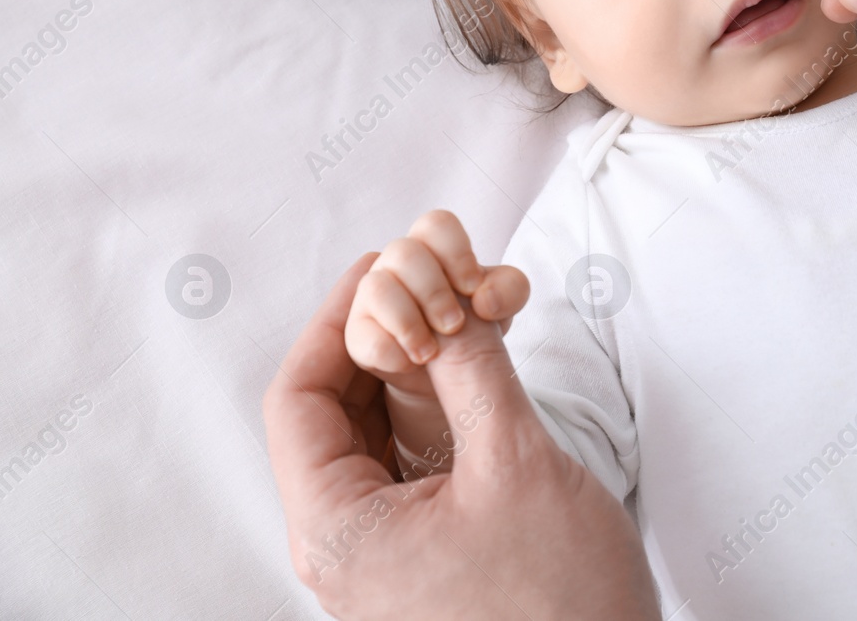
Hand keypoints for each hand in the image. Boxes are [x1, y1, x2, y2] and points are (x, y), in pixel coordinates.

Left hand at [263, 255, 660, 620]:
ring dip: (417, 372)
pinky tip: (481, 373)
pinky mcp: (429, 555)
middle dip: (381, 339)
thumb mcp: (516, 464)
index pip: (298, 400)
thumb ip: (474, 370)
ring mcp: (388, 554)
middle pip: (333, 413)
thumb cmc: (558, 605)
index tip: (379, 268)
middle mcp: (348, 545)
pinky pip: (415, 465)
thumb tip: (449, 300)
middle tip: (430, 285)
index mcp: (339, 532)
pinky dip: (441, 411)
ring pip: (378, 436)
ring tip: (464, 319)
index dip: (334, 320)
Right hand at [345, 209, 529, 401]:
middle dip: (433, 293)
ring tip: (432, 354)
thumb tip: (485, 300)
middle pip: (402, 252)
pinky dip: (391, 352)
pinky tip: (411, 364)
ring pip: (375, 286)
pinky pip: (362, 335)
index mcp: (434, 249)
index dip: (456, 253)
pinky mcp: (358, 334)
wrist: (449, 375)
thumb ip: (509, 290)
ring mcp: (372, 297)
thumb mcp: (502, 307)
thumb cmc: (474, 327)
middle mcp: (397, 265)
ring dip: (408, 323)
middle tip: (455, 326)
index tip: (472, 288)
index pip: (436, 224)